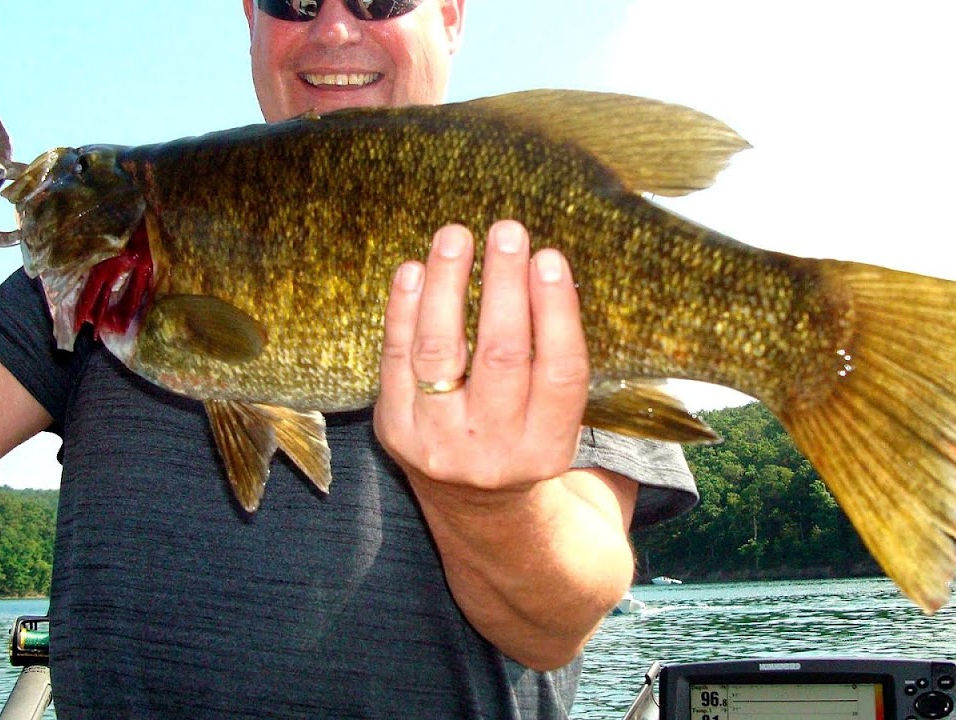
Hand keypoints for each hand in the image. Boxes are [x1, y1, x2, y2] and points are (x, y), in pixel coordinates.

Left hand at [374, 219, 590, 496]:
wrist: (475, 509)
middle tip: (507, 230)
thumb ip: (555, 360)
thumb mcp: (557, 421)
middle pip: (501, 356)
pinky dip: (403, 310)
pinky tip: (414, 269)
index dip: (556, 311)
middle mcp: (493, 451)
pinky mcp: (394, 431)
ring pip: (440, 353)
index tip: (550, 257)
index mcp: (548, 448)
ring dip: (448, 286)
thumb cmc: (525, 440)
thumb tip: (546, 267)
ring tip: (455, 236)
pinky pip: (395, 361)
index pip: (560, 373)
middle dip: (503, 286)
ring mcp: (438, 443)